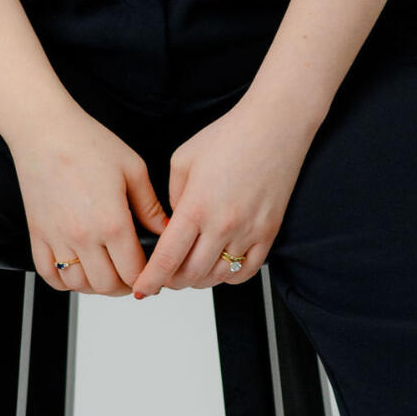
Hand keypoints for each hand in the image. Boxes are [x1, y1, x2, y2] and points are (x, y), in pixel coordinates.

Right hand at [9, 100, 170, 294]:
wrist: (45, 130)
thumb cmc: (88, 142)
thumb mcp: (133, 169)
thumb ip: (151, 207)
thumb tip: (167, 232)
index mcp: (112, 221)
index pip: (134, 272)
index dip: (148, 278)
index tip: (153, 273)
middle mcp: (83, 236)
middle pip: (108, 285)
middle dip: (126, 285)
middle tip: (135, 275)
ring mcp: (56, 238)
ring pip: (79, 285)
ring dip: (97, 285)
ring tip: (109, 272)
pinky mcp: (37, 234)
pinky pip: (50, 275)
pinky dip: (66, 281)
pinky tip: (79, 271)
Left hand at [129, 95, 312, 294]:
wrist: (274, 126)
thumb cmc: (230, 136)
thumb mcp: (182, 161)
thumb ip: (172, 199)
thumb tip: (173, 226)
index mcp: (196, 207)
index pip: (167, 259)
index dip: (151, 279)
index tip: (142, 288)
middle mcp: (223, 225)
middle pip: (191, 275)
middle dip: (171, 282)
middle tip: (163, 277)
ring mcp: (249, 232)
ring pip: (218, 277)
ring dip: (199, 280)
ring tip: (189, 271)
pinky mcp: (269, 233)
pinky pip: (247, 271)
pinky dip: (229, 277)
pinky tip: (218, 267)